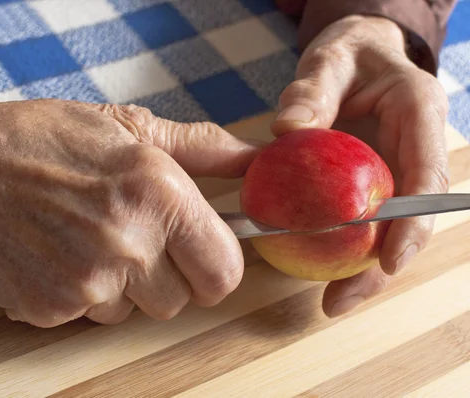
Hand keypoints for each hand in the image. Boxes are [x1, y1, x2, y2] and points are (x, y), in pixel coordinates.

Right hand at [0, 97, 260, 326]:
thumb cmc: (46, 139)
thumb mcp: (129, 127)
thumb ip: (203, 148)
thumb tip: (255, 159)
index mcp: (159, 195)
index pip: (224, 273)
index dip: (214, 267)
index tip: (198, 256)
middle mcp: (128, 245)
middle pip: (180, 301)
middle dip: (164, 275)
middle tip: (131, 236)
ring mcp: (86, 284)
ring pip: (133, 312)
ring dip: (120, 286)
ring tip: (86, 239)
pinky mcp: (49, 309)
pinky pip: (89, 318)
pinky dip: (80, 294)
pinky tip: (58, 255)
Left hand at [271, 15, 449, 315]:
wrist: (357, 57)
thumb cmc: (349, 54)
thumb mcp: (329, 60)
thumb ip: (311, 91)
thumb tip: (287, 129)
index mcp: (420, 116)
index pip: (427, 175)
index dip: (413, 224)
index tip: (389, 261)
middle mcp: (416, 151)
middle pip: (413, 219)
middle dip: (384, 267)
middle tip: (341, 300)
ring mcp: (397, 171)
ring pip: (391, 229)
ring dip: (364, 269)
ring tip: (332, 302)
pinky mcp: (376, 183)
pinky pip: (365, 221)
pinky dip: (345, 247)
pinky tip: (318, 270)